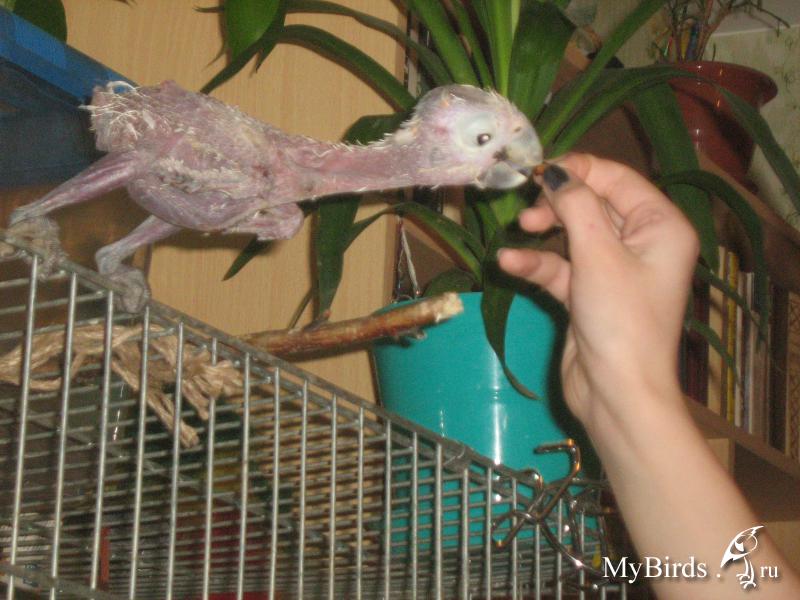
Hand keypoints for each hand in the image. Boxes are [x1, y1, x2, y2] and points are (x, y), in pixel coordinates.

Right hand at [498, 153, 698, 427]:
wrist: (617, 395)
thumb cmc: (620, 320)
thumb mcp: (598, 255)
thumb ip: (575, 206)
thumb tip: (555, 172)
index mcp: (661, 226)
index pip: (618, 179)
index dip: (578, 170)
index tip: (537, 171)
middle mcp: (642, 242)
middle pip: (593, 204)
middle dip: (556, 204)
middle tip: (527, 211)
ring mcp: (613, 270)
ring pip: (573, 235)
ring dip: (543, 233)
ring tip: (518, 231)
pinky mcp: (588, 294)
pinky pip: (561, 267)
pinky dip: (537, 264)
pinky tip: (509, 264)